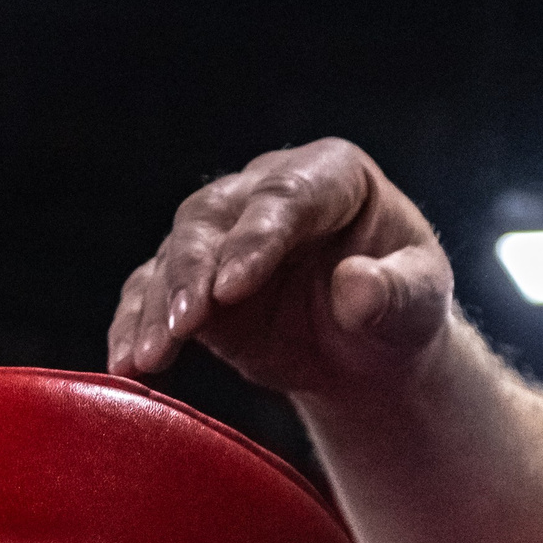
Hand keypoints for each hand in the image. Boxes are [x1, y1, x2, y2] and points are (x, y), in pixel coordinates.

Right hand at [107, 138, 454, 397]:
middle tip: (183, 326)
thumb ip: (395, 293)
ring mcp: (222, 235)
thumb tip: (355, 286)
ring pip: (172, 254)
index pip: (286, 197)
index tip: (231, 289)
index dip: (255, 239)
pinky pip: (149, 296)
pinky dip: (133, 328)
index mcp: (331, 176)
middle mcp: (265, 193)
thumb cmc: (400, 313)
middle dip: (191, 272)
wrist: (368, 351)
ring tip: (146, 358)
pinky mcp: (191, 282)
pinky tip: (124, 365)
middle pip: (210, 217)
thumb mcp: (418, 304)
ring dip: (155, 306)